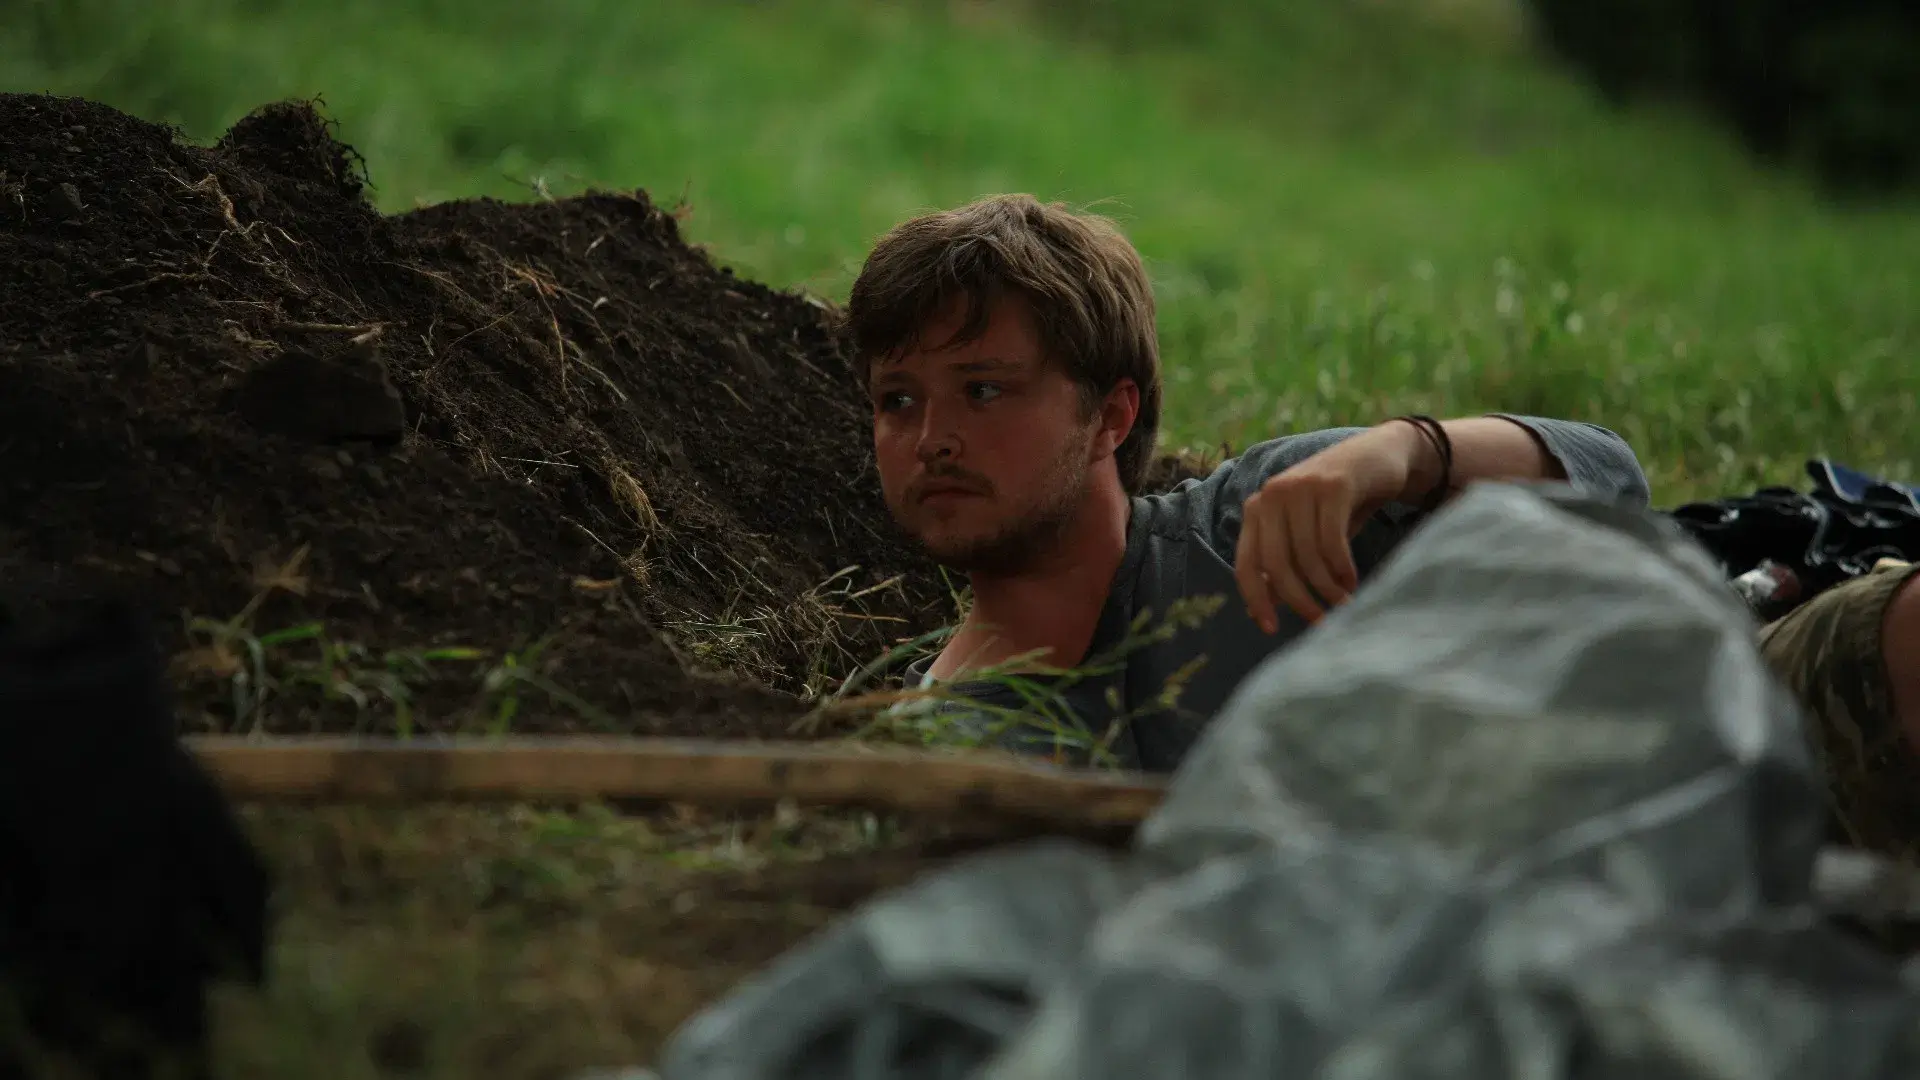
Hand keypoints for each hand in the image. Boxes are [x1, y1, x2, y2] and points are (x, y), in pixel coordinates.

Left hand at [1234, 422, 1429, 630]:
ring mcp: (1301, 486)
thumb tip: (1258, 612)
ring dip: (1327, 588)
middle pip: (1276, 563)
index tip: (1271, 629)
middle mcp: (1272, 494)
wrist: (1380, 455)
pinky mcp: (1333, 485)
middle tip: (1321, 621)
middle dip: (1299, 600)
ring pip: (1307, 555)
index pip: (1246, 563)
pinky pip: (1332, 540)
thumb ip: (1283, 566)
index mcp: (1257, 508)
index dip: (1256, 599)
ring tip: (1343, 602)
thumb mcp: (1306, 535)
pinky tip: (1352, 580)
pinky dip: (1342, 568)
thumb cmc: (1338, 505)